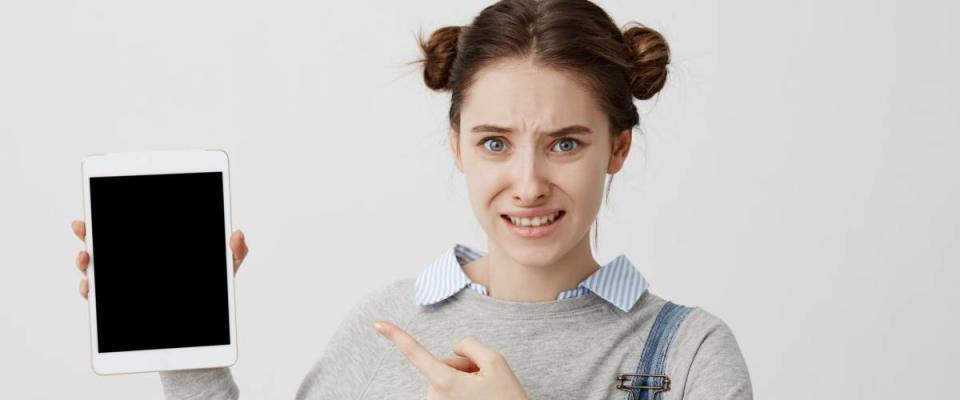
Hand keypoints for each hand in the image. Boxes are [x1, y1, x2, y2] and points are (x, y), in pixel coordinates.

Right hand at [70, 219, 248, 299]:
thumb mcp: (225, 269)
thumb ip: (234, 252)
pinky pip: (98, 297)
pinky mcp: (119, 307)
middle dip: (89, 233)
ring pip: (96, 268)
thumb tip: (238, 234)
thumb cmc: (211, 290)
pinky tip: (89, 286)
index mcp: (157, 246)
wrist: (202, 328)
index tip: (102, 203)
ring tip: (86, 258)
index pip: (131, 224)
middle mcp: (136, 260)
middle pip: (106, 242)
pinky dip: (90, 290)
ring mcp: (124, 283)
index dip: (113, 212)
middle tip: (83, 227)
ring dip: (86, 262)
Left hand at [373, 320, 526, 399]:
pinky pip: (450, 391)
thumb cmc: (507, 399)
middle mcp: (435, 396)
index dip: (396, 336)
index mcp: (444, 381)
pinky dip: (464, 391)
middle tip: (486, 382)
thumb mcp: (497, 362)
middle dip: (464, 367)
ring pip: (448, 379)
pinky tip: (479, 399)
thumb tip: (455, 348)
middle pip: (444, 364)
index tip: (377, 323)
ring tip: (485, 394)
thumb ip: (470, 345)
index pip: (415, 353)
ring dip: (466, 381)